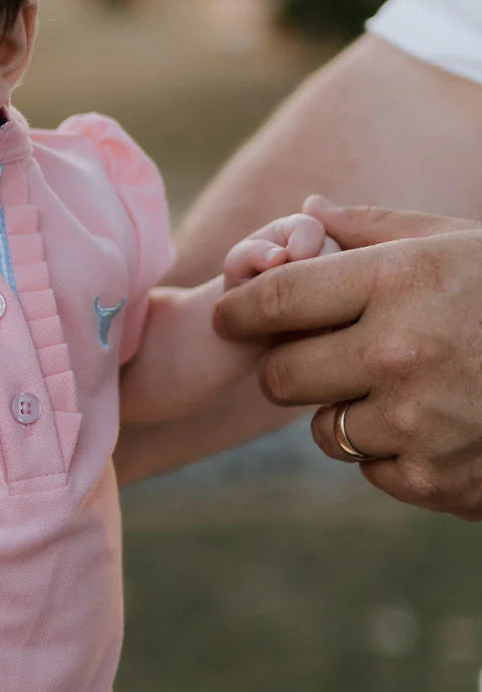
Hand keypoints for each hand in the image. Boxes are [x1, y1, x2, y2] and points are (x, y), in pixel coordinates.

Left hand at [214, 197, 481, 518]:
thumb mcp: (459, 240)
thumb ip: (374, 229)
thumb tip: (304, 213)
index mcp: (401, 281)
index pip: (277, 299)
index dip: (242, 310)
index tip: (233, 315)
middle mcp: (399, 353)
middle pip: (280, 377)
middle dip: (290, 366)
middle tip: (318, 355)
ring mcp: (415, 423)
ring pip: (324, 430)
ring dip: (347, 411)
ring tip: (407, 386)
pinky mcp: (433, 478)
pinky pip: (371, 468)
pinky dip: (392, 451)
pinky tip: (439, 422)